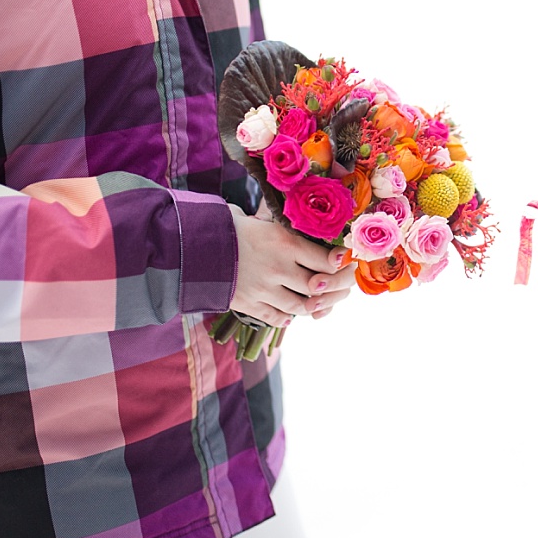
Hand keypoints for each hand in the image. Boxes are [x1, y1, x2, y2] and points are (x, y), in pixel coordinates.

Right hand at [228, 205, 355, 325]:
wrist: (190, 245)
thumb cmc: (229, 227)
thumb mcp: (262, 220)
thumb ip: (286, 228)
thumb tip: (311, 223)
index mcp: (284, 242)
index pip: (328, 260)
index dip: (342, 265)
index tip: (347, 262)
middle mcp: (278, 268)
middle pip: (320, 286)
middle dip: (337, 288)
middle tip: (342, 284)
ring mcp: (264, 290)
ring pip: (303, 306)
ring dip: (316, 305)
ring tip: (320, 300)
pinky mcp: (249, 304)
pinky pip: (279, 318)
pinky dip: (289, 317)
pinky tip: (293, 310)